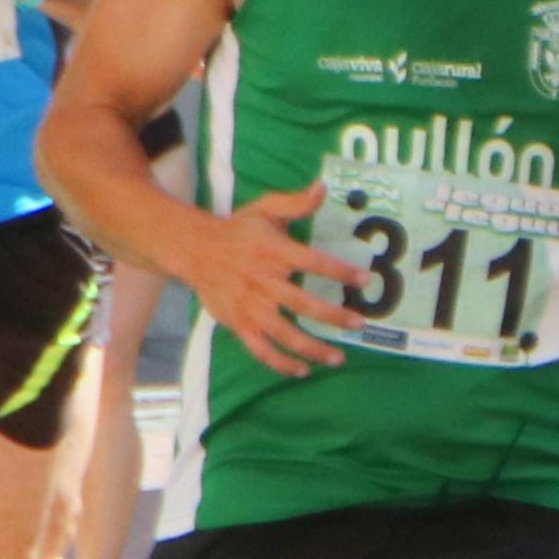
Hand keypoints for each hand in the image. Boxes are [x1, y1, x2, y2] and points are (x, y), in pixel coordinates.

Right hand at [176, 179, 367, 378]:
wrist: (193, 250)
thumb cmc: (238, 230)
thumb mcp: (265, 209)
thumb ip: (296, 203)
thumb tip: (323, 188)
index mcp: (273, 252)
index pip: (313, 262)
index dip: (340, 271)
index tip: (365, 280)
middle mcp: (263, 281)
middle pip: (303, 304)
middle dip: (334, 316)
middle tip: (359, 323)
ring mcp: (249, 306)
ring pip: (284, 334)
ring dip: (312, 348)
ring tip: (338, 357)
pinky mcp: (238, 324)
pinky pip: (261, 350)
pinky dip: (281, 363)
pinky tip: (303, 369)